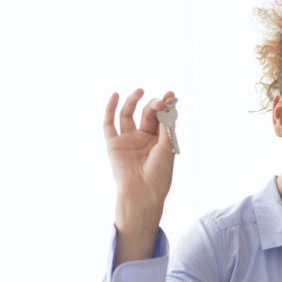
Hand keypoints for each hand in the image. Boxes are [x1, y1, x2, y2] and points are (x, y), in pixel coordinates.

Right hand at [103, 88, 176, 263]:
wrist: (144, 191)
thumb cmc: (159, 172)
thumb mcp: (166, 146)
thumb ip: (164, 125)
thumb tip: (166, 104)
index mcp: (158, 141)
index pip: (161, 118)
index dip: (166, 106)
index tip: (172, 95)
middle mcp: (142, 139)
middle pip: (147, 115)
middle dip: (154, 106)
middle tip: (160, 101)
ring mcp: (127, 140)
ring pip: (128, 115)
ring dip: (134, 101)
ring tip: (140, 91)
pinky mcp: (113, 144)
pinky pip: (108, 124)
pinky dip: (110, 109)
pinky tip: (115, 95)